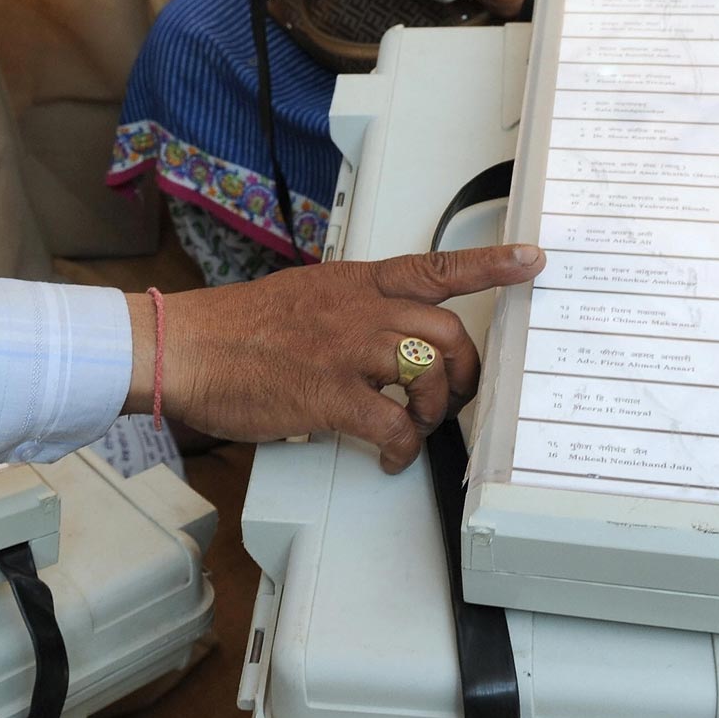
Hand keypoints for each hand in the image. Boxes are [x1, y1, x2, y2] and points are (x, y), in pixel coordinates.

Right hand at [133, 246, 544, 469]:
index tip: (529, 261)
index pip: (434, 266)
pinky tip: (389, 456)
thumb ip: (350, 309)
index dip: (490, 265)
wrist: (188, 348)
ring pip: (428, 375)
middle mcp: (356, 310)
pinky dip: (403, 449)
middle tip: (453, 396)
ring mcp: (345, 351)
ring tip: (416, 427)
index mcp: (353, 282)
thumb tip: (382, 336)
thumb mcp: (304, 296)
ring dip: (434, 411)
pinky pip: (394, 426)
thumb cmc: (236, 328)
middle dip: (464, 372)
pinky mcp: (330, 396)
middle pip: (446, 332)